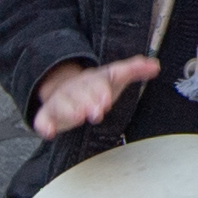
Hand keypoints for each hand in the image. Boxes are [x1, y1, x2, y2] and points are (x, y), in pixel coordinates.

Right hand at [35, 50, 158, 140]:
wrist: (64, 86)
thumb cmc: (95, 87)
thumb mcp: (114, 76)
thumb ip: (134, 70)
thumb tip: (154, 65)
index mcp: (93, 80)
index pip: (98, 82)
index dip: (102, 90)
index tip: (107, 99)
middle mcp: (76, 89)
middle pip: (81, 94)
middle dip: (88, 102)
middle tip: (96, 111)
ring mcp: (61, 101)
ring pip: (62, 105)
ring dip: (69, 111)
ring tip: (77, 116)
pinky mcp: (49, 114)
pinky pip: (43, 119)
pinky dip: (44, 125)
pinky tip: (48, 131)